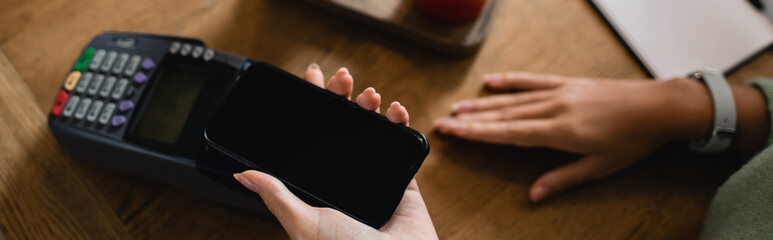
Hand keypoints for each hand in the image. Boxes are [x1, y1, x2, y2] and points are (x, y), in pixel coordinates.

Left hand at [234, 64, 437, 239]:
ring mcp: (374, 178)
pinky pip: (401, 144)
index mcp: (319, 189)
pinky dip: (400, 122)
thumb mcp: (302, 222)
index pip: (311, 140)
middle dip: (342, 98)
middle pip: (342, 128)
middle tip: (341, 79)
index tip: (311, 81)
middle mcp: (345, 180)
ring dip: (369, 106)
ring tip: (368, 94)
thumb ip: (276, 196)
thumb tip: (243, 174)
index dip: (313, 108)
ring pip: (371, 131)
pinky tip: (394, 111)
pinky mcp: (403, 181)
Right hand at [434, 72, 718, 201]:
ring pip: (512, 98)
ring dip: (483, 103)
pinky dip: (510, 82)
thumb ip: (562, 179)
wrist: (657, 107)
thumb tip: (532, 195)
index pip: (508, 133)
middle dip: (470, 120)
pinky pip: (532, 81)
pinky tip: (492, 82)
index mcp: (559, 131)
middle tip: (443, 121)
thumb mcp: (599, 167)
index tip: (453, 132)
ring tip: (458, 107)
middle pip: (503, 115)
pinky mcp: (567, 83)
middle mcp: (553, 108)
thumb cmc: (631, 140)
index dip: (477, 134)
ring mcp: (559, 92)